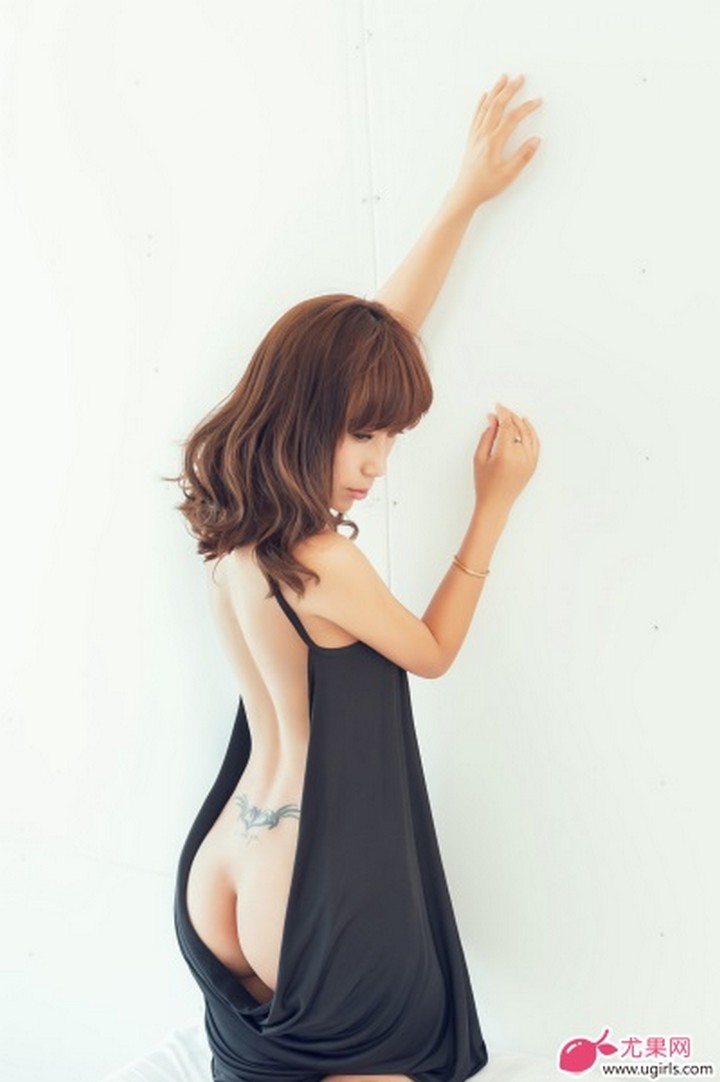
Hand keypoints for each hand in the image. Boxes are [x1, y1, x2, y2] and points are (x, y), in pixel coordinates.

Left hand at [450, 73, 542, 210]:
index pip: (513, 118)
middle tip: (520, 77)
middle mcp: (483, 134)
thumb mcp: (508, 174)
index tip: (537, 101)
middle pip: (498, 105)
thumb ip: (523, 156)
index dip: (526, 108)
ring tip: (503, 77)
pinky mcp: (471, 138)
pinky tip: (484, 95)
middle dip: (510, 89)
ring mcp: (476, 135)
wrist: (465, 192)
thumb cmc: (486, 185)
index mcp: (494, 142)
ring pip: (486, 107)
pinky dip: (481, 103)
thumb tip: (536, 140)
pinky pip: (476, 115)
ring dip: (496, 91)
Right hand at [473, 403, 539, 512]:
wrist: (496, 504)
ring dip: (521, 422)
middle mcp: (521, 456)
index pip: (507, 426)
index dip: (502, 414)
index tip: (497, 407)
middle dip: (510, 416)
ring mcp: (530, 461)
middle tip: (501, 411)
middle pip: (518, 427)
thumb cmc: (484, 483)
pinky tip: (525, 425)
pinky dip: (531, 432)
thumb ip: (487, 436)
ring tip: (512, 415)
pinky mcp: (533, 465)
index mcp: (506, 454)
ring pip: (529, 434)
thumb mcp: (479, 457)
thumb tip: (493, 419)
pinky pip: (535, 443)